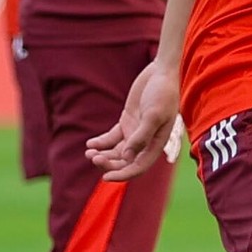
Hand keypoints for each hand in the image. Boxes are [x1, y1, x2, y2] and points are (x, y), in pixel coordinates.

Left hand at [85, 60, 181, 179]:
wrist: (161, 73)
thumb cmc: (163, 93)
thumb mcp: (153, 115)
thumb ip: (141, 136)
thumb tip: (127, 156)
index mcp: (156, 144)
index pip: (138, 167)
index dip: (123, 174)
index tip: (105, 178)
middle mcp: (146, 142)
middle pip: (125, 161)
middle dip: (109, 163)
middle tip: (93, 157)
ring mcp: (135, 133)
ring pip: (117, 151)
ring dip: (103, 154)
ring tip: (89, 151)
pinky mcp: (127, 122)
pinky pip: (112, 138)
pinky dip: (101, 142)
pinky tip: (90, 144)